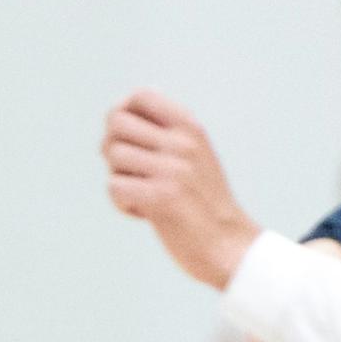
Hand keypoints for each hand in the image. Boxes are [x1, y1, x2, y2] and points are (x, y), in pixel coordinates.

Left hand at [101, 92, 263, 290]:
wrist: (228, 245)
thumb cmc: (202, 203)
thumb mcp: (193, 157)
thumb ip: (163, 136)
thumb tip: (114, 118)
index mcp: (191, 128)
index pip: (140, 96)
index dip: (122, 113)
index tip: (127, 139)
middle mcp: (183, 143)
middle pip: (116, 123)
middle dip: (112, 146)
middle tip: (129, 170)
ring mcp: (173, 169)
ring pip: (113, 154)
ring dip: (118, 178)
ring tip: (142, 195)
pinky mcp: (161, 197)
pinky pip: (114, 187)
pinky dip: (122, 204)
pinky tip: (145, 214)